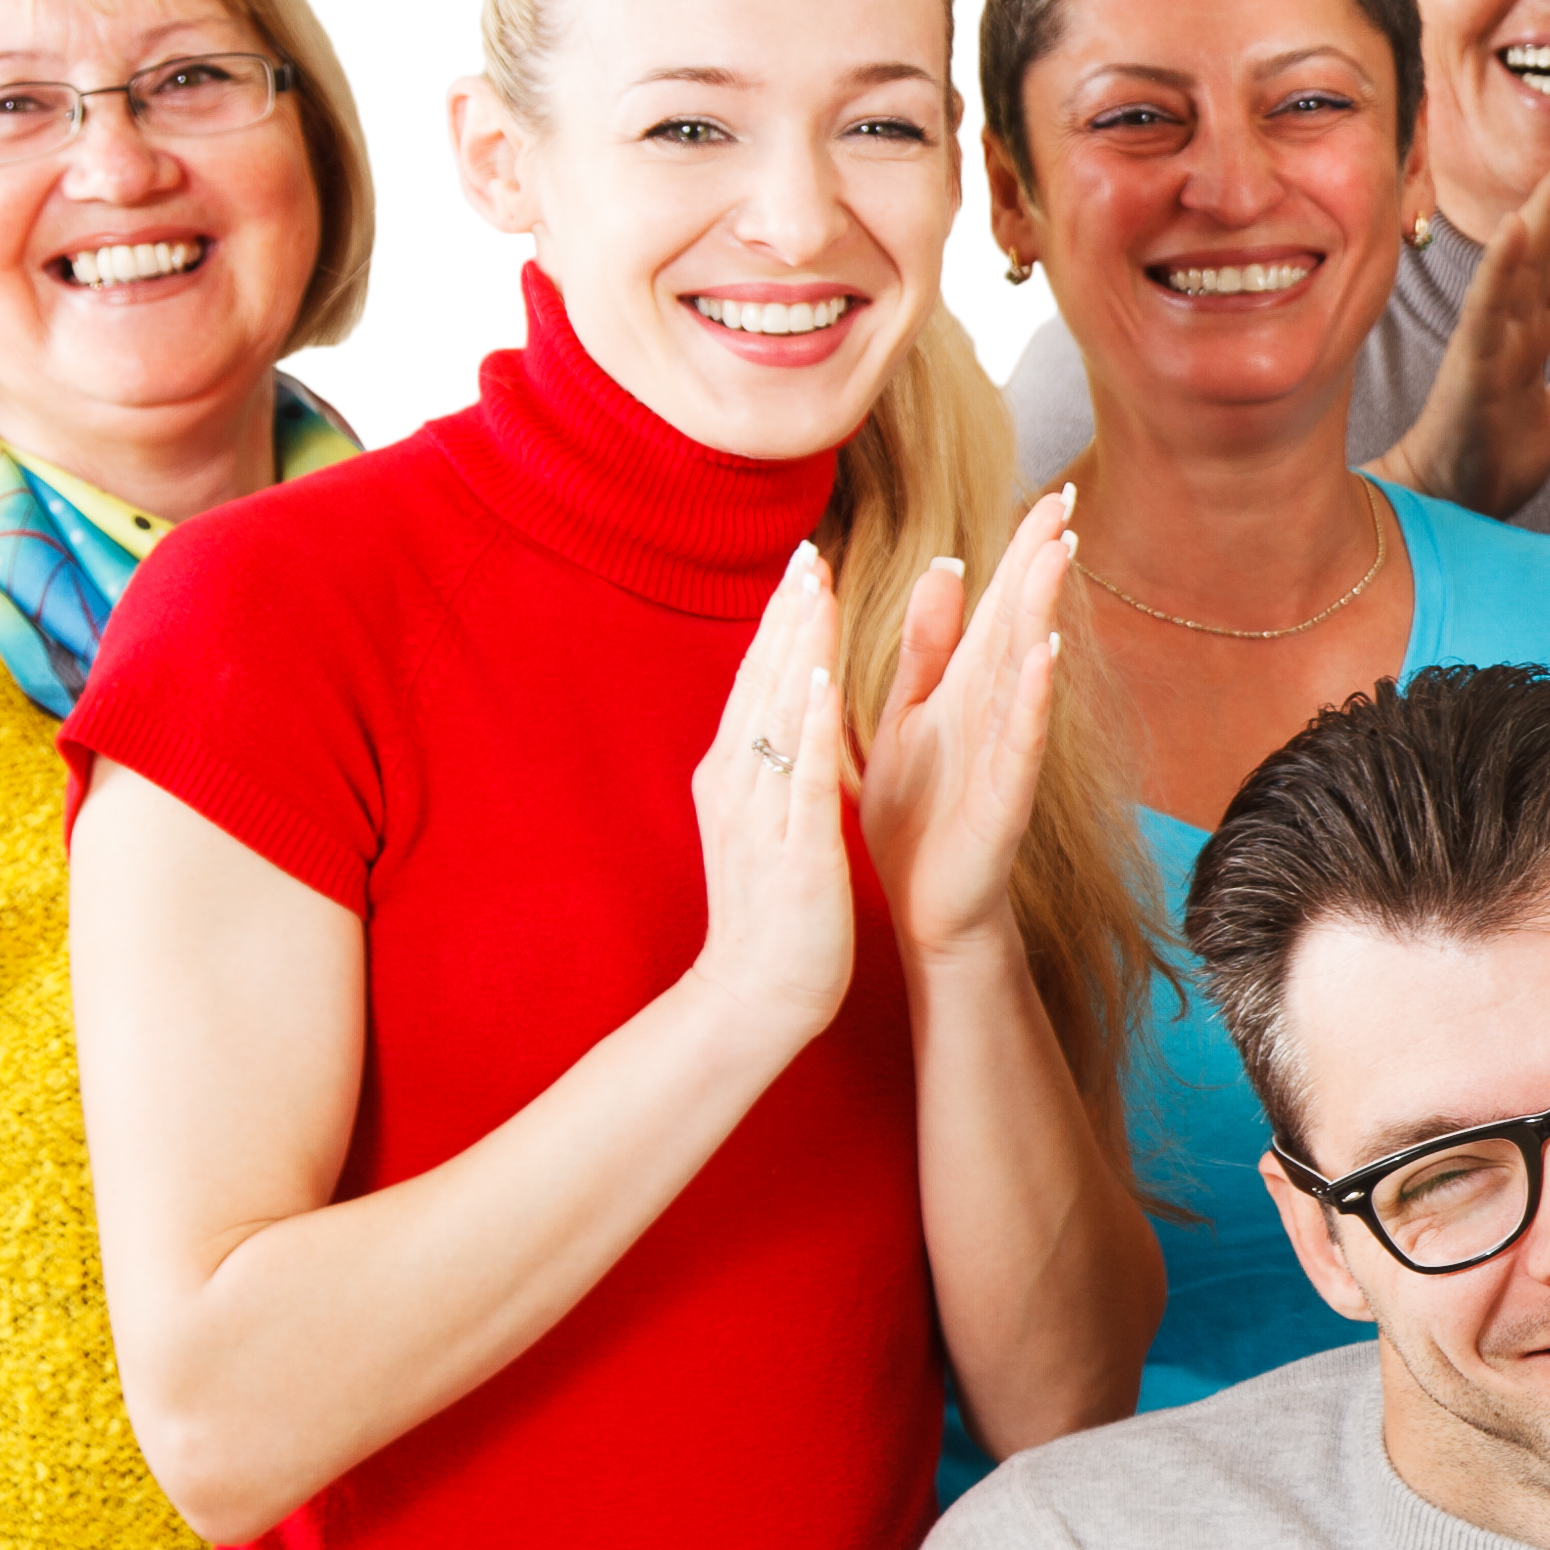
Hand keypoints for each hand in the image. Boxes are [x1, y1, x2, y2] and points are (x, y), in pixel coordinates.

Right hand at [687, 543, 857, 1057]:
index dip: (780, 626)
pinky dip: (803, 724)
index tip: (804, 568)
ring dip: (795, 648)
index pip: (757, 685)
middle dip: (786, 617)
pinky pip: (798, 776)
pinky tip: (816, 678)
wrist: (756, 998)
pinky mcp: (791, 850)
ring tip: (816, 587)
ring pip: (775, 714)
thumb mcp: (766, 823)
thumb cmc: (772, 916)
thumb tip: (780, 718)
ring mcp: (759, 816)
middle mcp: (736, 785)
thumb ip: (771, 769)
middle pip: (760, 684)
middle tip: (809, 551)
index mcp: (734, 777)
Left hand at [862, 490, 1077, 967]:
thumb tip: (945, 565)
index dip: (1021, 553)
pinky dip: (1033, 699)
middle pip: (1020, 624)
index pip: (999, 607)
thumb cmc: (917, 817)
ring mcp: (1004, 754)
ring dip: (1041, 612)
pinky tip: (1043, 657)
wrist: (925, 908)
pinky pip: (1020, 741)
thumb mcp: (908, 715)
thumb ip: (926, 647)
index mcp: (963, 689)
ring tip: (1056, 556)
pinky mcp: (1002, 799)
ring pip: (1025, 671)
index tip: (1049, 495)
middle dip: (1040, 564)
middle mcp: (993, 713)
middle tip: (1066, 501)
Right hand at [1374, 153, 1549, 518]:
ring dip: (1545, 213)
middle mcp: (1507, 330)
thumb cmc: (1488, 466)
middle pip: (1545, 254)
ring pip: (1521, 267)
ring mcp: (1487, 344)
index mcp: (1527, 339)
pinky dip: (1501, 268)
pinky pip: (1487, 311)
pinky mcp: (1471, 368)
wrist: (1447, 507)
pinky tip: (1516, 227)